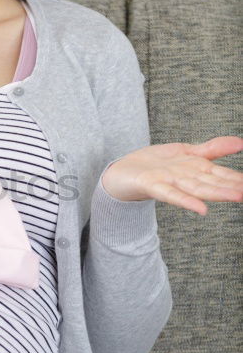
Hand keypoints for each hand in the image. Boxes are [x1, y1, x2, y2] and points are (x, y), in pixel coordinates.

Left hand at [101, 136, 242, 215]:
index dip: (237, 179)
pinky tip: (201, 209)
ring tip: (238, 197)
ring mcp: (170, 183)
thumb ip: (212, 149)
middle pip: (213, 183)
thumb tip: (240, 142)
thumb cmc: (155, 164)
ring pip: (197, 189)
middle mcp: (186, 179)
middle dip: (233, 187)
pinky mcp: (152, 185)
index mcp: (196, 171)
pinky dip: (186, 201)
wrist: (122, 171)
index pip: (222, 175)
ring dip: (218, 193)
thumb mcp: (186, 152)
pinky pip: (171, 194)